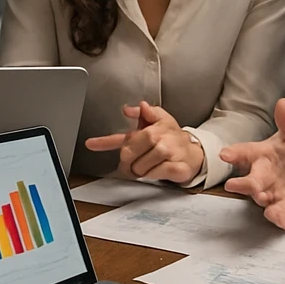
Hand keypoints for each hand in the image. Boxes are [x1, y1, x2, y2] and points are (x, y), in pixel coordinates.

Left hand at [83, 101, 203, 183]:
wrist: (194, 152)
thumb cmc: (172, 137)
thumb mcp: (158, 121)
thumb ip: (142, 115)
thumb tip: (128, 108)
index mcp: (151, 128)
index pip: (125, 136)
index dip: (104, 141)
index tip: (90, 143)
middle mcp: (159, 138)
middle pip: (128, 155)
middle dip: (128, 163)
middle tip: (133, 163)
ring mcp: (169, 152)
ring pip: (141, 168)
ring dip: (141, 171)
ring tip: (148, 165)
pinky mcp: (177, 167)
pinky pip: (156, 174)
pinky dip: (154, 175)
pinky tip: (159, 170)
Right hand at [219, 98, 284, 228]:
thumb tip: (284, 102)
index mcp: (260, 154)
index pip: (243, 152)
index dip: (233, 154)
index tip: (224, 154)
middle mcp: (261, 175)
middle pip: (249, 180)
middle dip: (243, 183)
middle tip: (234, 185)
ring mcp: (272, 192)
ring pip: (261, 198)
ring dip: (260, 198)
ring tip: (262, 198)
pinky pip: (279, 213)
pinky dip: (279, 218)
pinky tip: (282, 222)